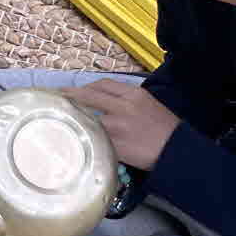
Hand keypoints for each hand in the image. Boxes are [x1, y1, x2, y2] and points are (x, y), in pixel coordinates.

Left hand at [64, 79, 181, 170]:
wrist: (177, 150)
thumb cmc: (166, 129)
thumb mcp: (149, 104)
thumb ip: (127, 100)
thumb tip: (105, 101)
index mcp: (133, 94)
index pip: (102, 84)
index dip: (84, 87)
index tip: (74, 90)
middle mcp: (123, 107)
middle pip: (88, 97)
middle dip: (70, 97)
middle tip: (58, 99)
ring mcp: (117, 126)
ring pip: (88, 118)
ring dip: (76, 119)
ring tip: (66, 120)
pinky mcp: (114, 145)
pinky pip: (94, 138)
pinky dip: (86, 137)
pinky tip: (80, 138)